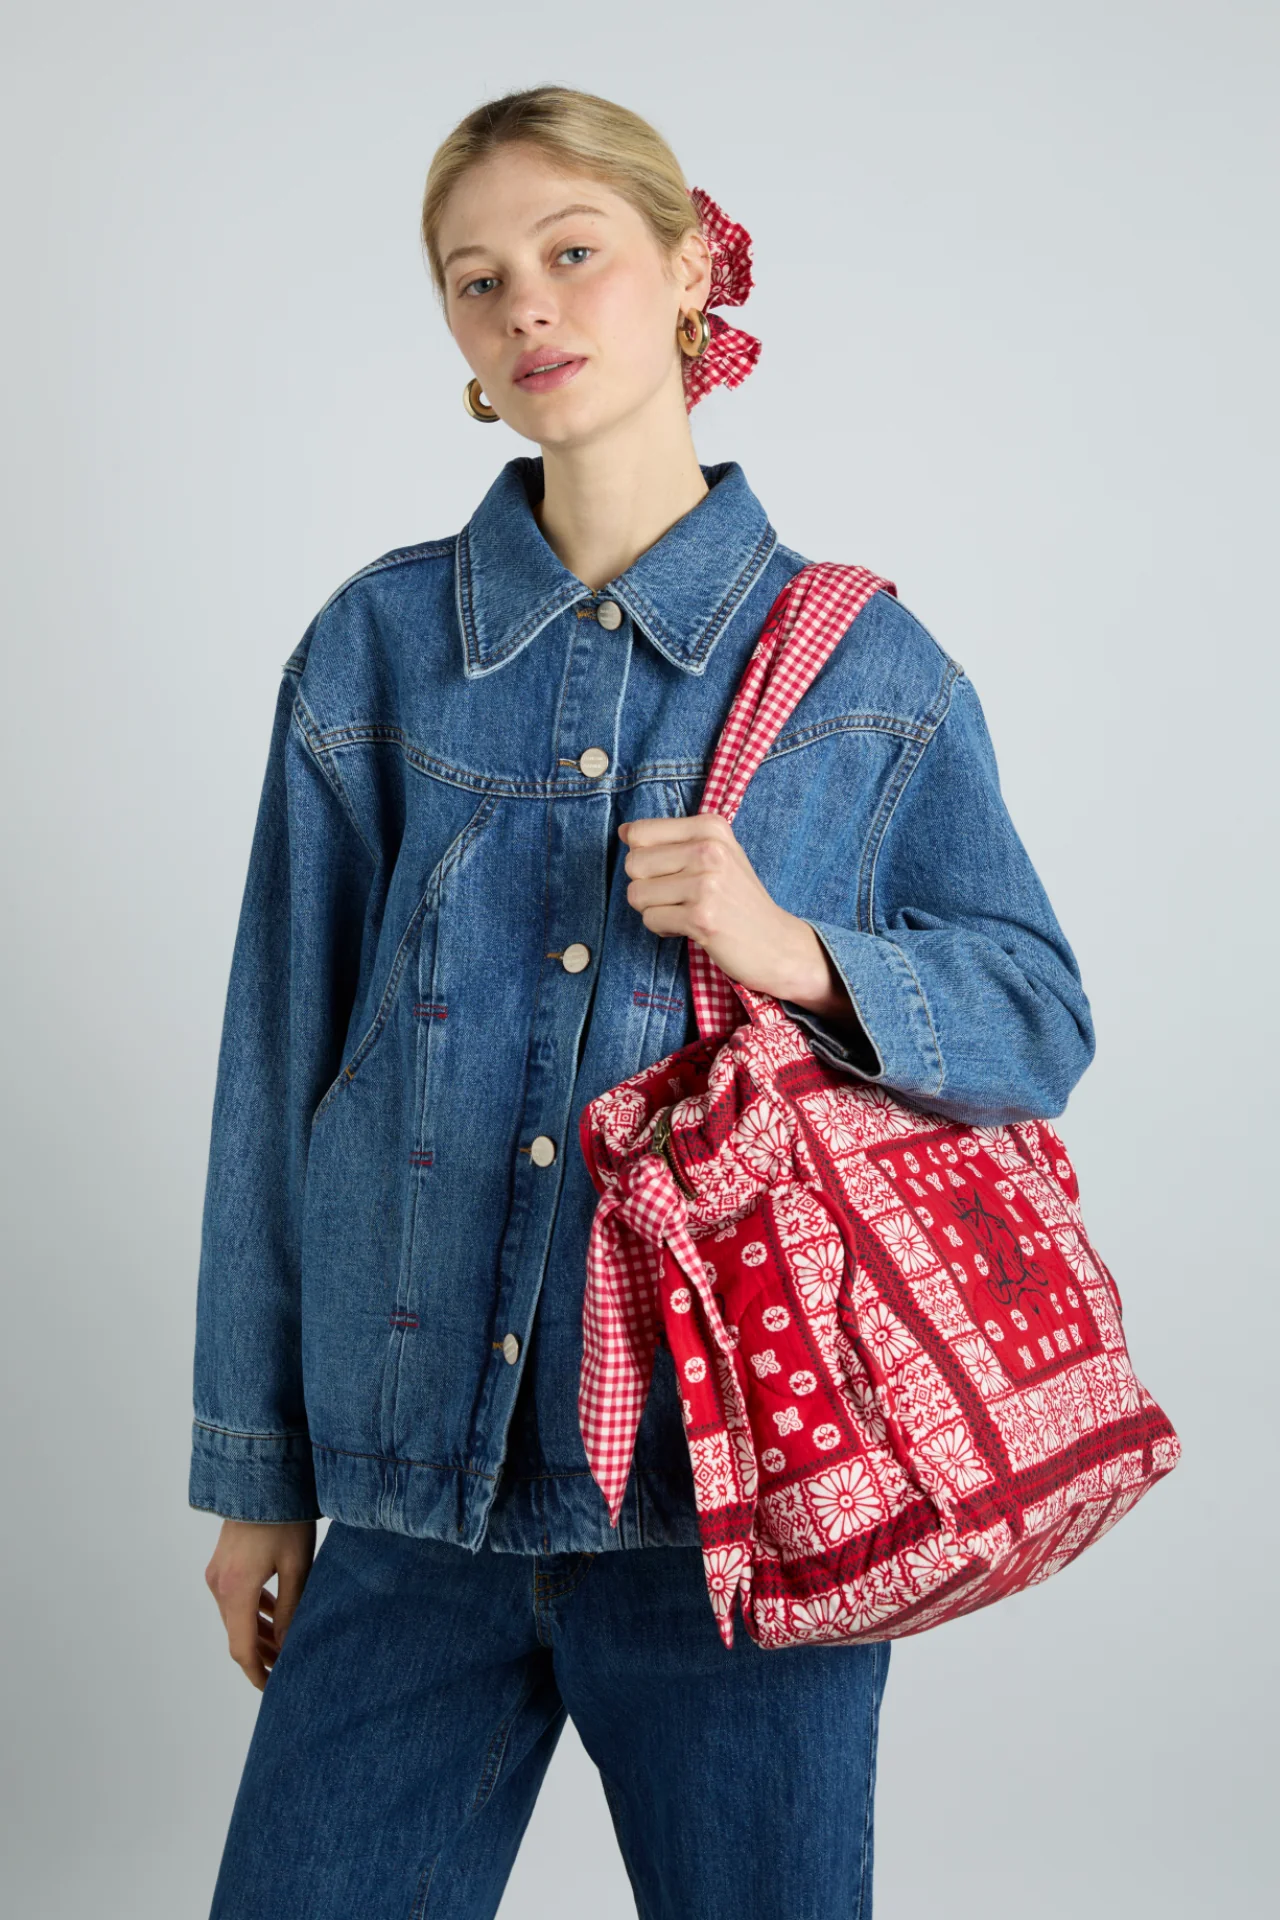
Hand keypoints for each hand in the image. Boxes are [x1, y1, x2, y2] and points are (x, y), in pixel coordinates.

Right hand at [204, 1518, 315, 1691]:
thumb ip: (291, 1609)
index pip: (242, 1648)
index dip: (257, 1673)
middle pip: (238, 1635)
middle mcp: (219, 1585)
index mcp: (236, 1590)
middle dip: (262, 1656)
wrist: (260, 1476)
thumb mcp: (296, 1566)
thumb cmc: (284, 1517)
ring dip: (258, 1634)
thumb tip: (289, 1647)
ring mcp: (217, 1573)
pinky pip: (235, 1599)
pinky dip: (253, 1612)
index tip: (274, 1689)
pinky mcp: (222, 1563)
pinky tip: (273, 1615)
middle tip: (287, 1671)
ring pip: (236, 1617)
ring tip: (285, 1647)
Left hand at [618, 813, 831, 1002]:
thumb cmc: (738, 899)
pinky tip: (690, 927)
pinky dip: (664, 928)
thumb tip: (624, 831)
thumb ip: (671, 840)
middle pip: (633, 864)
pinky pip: (650, 920)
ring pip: (637, 894)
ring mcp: (706, 883)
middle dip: (646, 886)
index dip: (644, 858)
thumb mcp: (715, 854)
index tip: (672, 871)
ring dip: (654, 910)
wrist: (776, 943)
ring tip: (686, 911)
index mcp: (711, 827)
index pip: (639, 833)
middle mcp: (709, 849)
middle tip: (679, 897)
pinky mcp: (700, 916)